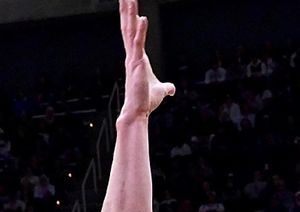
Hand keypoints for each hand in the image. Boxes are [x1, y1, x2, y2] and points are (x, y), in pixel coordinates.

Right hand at [118, 0, 174, 122]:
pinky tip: (142, 18)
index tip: (129, 4)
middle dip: (127, 10)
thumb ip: (166, 87)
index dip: (130, 18)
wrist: (137, 112)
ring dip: (130, 14)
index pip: (132, 34)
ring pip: (131, 31)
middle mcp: (132, 55)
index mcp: (136, 58)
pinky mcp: (137, 64)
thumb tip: (172, 89)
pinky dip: (141, 31)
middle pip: (128, 27)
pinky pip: (139, 44)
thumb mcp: (160, 91)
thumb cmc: (146, 101)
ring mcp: (133, 59)